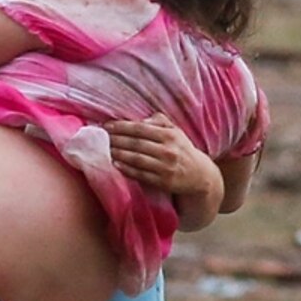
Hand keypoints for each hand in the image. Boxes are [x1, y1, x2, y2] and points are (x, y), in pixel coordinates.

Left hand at [107, 116, 223, 228]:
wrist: (200, 175)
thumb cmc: (182, 149)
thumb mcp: (176, 131)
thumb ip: (159, 121)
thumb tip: (140, 119)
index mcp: (169, 135)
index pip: (140, 129)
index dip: (121, 126)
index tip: (106, 126)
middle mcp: (168, 150)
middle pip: (135, 143)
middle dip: (116, 140)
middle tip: (101, 137)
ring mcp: (165, 167)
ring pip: (136, 159)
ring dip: (118, 154)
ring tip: (105, 150)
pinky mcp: (164, 182)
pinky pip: (141, 174)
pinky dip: (127, 169)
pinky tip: (116, 164)